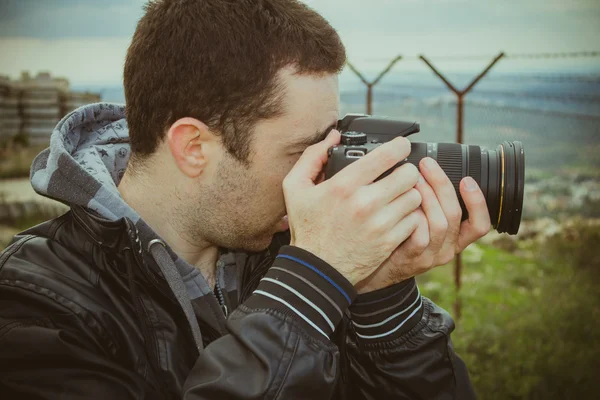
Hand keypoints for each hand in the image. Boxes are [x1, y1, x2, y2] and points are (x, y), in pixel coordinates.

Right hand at [282, 130, 421, 285]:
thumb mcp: (295, 188)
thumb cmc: (307, 227)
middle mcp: (364, 203)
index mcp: (344, 185)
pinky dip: (410, 217)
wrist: (317, 269)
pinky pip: (415, 220)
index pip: (386, 155)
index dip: (400, 146)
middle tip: (400, 174)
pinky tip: (398, 216)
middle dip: (406, 171)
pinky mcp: (389, 241)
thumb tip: (333, 136)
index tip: (401, 146)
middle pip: (408, 174)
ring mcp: (380, 224)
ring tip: (398, 196)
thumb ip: (312, 157)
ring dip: (409, 194)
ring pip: (415, 197)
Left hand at [355, 157, 490, 293]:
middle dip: (442, 184)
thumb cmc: (400, 238)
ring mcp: (431, 256)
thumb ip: (431, 203)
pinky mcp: (413, 259)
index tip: (467, 179)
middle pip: (455, 215)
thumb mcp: (422, 223)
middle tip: (427, 164)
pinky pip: (419, 235)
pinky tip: (402, 202)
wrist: (377, 267)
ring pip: (439, 224)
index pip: (479, 225)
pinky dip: (414, 216)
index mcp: (455, 239)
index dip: (478, 202)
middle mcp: (447, 249)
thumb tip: (428, 167)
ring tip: (413, 178)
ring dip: (427, 196)